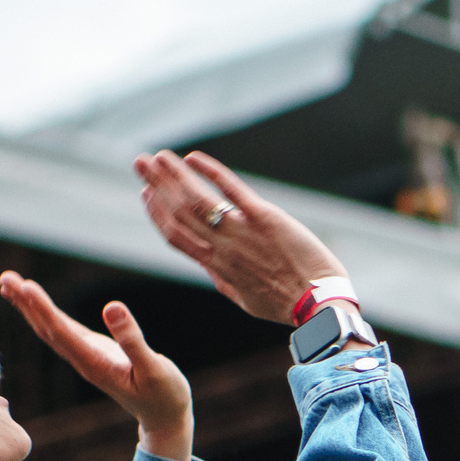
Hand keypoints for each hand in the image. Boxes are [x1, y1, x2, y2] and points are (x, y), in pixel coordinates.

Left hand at [0, 272, 194, 460]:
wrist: (164, 417)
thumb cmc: (164, 395)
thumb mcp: (154, 369)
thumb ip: (132, 340)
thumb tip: (112, 307)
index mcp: (95, 364)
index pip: (61, 333)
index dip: (43, 309)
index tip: (26, 287)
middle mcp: (83, 360)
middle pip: (46, 329)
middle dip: (26, 303)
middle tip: (6, 278)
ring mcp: (86, 356)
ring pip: (50, 329)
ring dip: (29, 306)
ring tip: (10, 283)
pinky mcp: (93, 351)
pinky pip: (63, 329)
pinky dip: (46, 312)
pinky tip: (35, 301)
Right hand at [136, 150, 345, 325]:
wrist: (318, 303)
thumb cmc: (285, 304)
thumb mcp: (245, 299)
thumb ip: (222, 279)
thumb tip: (207, 267)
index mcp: (216, 267)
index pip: (175, 236)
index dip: (156, 212)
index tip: (145, 193)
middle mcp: (222, 248)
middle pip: (179, 212)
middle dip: (157, 185)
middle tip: (140, 163)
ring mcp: (242, 231)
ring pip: (197, 200)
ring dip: (174, 175)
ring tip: (159, 156)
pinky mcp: (265, 218)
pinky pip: (232, 190)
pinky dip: (211, 172)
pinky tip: (193, 158)